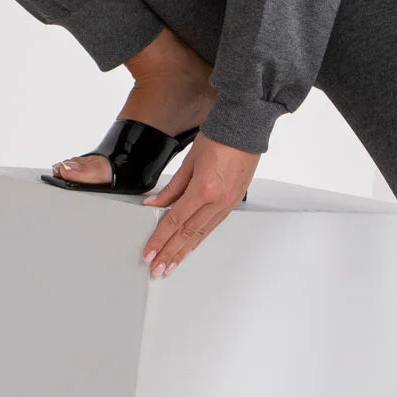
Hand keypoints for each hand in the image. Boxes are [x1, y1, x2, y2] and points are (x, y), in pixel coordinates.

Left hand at [141, 132, 259, 275]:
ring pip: (202, 233)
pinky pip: (213, 225)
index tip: (150, 253)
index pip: (175, 221)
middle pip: (188, 233)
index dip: (160, 239)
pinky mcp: (234, 202)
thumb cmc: (218, 137)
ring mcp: (228, 203)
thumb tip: (154, 204)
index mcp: (203, 189)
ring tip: (172, 265)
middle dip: (171, 253)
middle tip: (158, 269)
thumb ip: (171, 187)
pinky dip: (200, 239)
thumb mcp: (188, 162)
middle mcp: (218, 200)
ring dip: (184, 251)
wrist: (246, 128)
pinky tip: (191, 247)